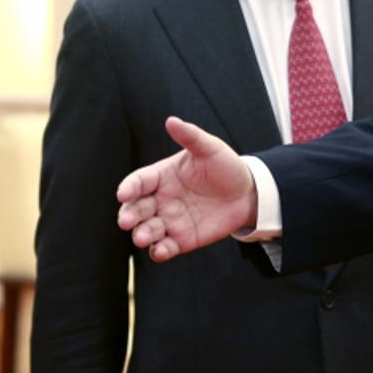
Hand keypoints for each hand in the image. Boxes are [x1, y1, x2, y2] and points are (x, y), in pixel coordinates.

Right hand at [117, 116, 256, 261]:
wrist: (248, 193)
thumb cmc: (225, 166)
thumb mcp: (210, 148)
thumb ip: (190, 137)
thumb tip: (171, 120)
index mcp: (161, 176)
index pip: (138, 182)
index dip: (129, 187)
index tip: (124, 193)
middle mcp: (160, 199)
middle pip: (136, 209)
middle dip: (129, 215)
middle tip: (127, 221)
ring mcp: (169, 220)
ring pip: (147, 230)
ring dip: (142, 234)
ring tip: (142, 238)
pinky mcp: (182, 239)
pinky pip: (165, 247)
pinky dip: (159, 251)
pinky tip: (161, 251)